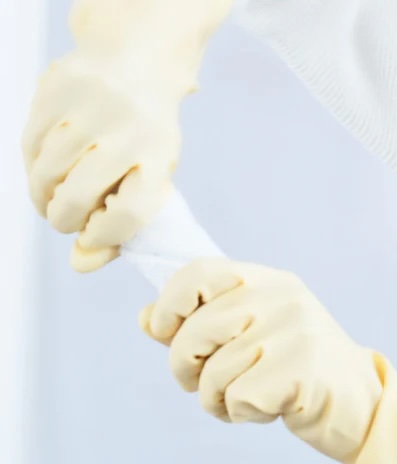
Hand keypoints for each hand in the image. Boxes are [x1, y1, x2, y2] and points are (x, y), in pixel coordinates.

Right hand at [23, 52, 182, 271]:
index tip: (92, 236)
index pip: (129, 214)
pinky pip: (29, 147)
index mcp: (159, 154)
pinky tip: (46, 167)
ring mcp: (89, 107)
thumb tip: (80, 264)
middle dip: (63, 219)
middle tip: (65, 218)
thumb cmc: (145, 134)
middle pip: (77, 198)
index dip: (104, 237)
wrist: (138, 59)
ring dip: (43, 196)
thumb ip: (122, 223)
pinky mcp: (56, 89)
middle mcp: (127, 129)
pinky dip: (32, 166)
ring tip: (53, 196)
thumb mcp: (150, 174)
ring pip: (45, 174)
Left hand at [140, 258, 382, 463]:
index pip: (200, 272)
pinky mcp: (301, 369)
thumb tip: (147, 319)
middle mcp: (282, 299)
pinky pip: (238, 397)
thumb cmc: (297, 370)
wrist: (360, 404)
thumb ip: (200, 325)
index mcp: (269, 281)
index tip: (165, 332)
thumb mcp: (251, 336)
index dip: (170, 304)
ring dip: (218, 399)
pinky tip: (268, 410)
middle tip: (202, 387)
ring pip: (214, 372)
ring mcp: (295, 332)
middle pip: (195, 331)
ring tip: (245, 399)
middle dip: (184, 368)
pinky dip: (242, 413)